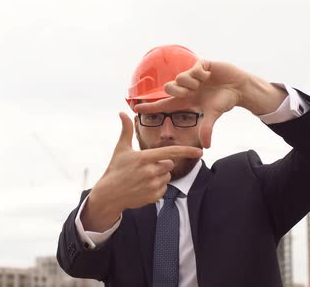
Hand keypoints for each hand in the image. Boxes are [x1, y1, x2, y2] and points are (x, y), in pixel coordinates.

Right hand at [82, 112, 202, 231]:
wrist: (109, 194)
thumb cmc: (115, 169)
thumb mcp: (121, 149)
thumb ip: (126, 130)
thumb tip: (122, 112)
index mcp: (144, 157)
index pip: (170, 152)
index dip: (187, 151)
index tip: (200, 152)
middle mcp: (150, 171)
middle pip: (169, 164)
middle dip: (162, 164)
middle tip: (146, 166)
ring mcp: (152, 185)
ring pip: (167, 176)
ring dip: (160, 176)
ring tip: (143, 177)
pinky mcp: (153, 196)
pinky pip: (164, 188)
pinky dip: (157, 187)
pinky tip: (144, 186)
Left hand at [134, 60, 249, 148]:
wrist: (239, 87)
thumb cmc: (225, 100)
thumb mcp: (214, 115)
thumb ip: (207, 128)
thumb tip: (207, 146)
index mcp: (186, 99)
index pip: (164, 104)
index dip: (150, 106)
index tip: (134, 109)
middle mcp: (186, 88)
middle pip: (169, 88)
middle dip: (178, 90)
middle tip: (192, 90)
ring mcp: (192, 76)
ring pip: (180, 77)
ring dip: (192, 81)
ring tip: (204, 82)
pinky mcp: (200, 65)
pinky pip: (193, 68)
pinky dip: (201, 73)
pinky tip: (209, 75)